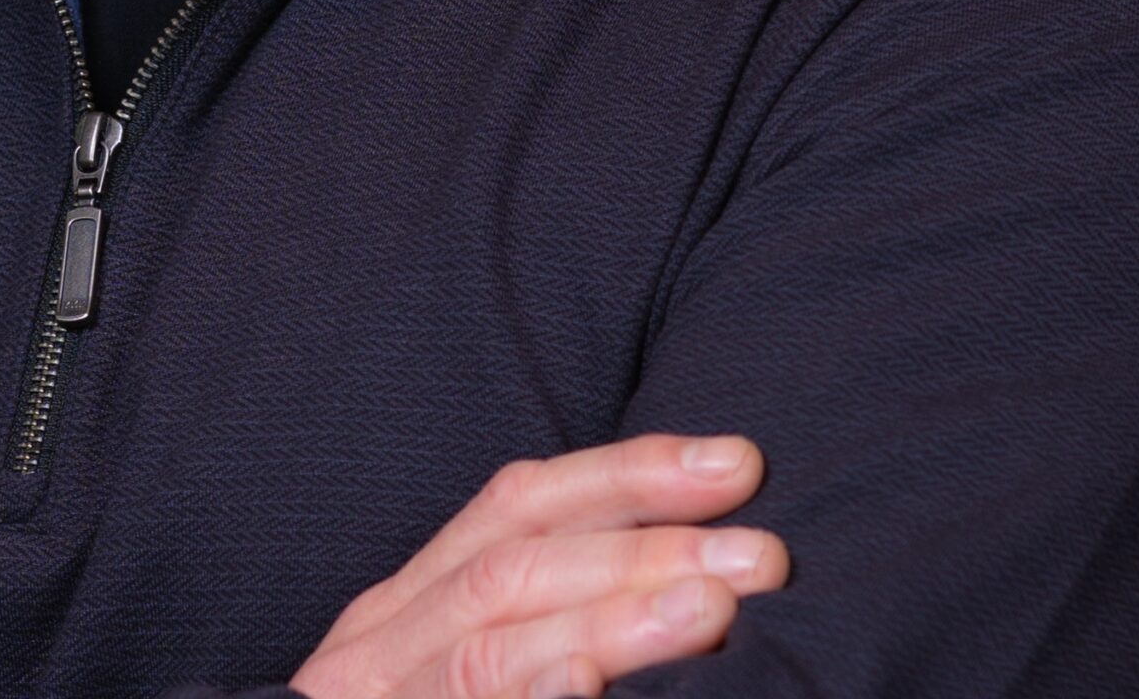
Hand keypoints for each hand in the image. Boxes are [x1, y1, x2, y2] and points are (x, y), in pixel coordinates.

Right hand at [291, 434, 786, 698]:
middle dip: (640, 549)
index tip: (735, 462)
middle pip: (511, 571)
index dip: (624, 474)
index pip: (515, 506)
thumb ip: (521, 614)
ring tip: (712, 611)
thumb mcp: (443, 670)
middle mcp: (378, 650)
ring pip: (489, 650)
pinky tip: (586, 693)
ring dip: (608, 623)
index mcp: (401, 608)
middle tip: (760, 552)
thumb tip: (674, 566)